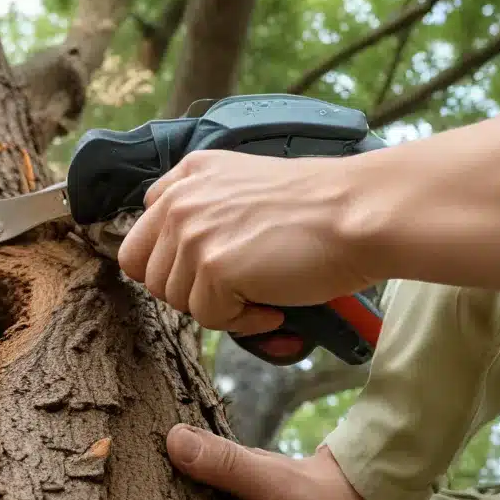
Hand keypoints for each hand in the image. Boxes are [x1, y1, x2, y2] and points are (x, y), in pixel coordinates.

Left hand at [117, 150, 374, 332]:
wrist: (359, 212)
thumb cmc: (318, 208)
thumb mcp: (245, 188)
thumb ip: (203, 212)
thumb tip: (179, 264)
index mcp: (186, 176)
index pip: (139, 239)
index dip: (170, 267)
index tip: (202, 276)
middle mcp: (181, 200)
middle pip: (150, 276)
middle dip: (189, 292)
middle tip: (234, 291)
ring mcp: (193, 233)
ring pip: (177, 301)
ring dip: (218, 307)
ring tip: (262, 292)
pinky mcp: (213, 267)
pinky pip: (209, 318)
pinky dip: (244, 322)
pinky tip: (275, 306)